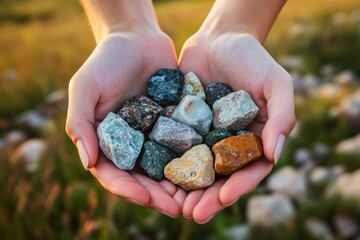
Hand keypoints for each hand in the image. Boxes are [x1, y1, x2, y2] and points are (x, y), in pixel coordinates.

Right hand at [65, 30, 185, 216]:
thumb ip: (81, 124)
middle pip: (143, 178)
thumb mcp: (85, 88)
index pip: (114, 174)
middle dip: (158, 195)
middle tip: (178, 208)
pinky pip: (184, 146)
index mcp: (107, 142)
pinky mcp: (175, 125)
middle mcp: (132, 144)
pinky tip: (207, 169)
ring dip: (178, 185)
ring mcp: (155, 136)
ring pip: (166, 168)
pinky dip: (193, 160)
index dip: (128, 189)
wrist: (137, 38)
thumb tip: (87, 163)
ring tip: (195, 197)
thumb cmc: (106, 61)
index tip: (145, 198)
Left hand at [178, 32, 295, 222]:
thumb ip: (282, 117)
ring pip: (195, 169)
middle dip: (207, 197)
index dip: (238, 186)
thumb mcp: (276, 84)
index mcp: (253, 140)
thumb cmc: (254, 59)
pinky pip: (174, 148)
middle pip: (219, 177)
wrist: (220, 38)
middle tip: (192, 214)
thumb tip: (275, 154)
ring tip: (172, 206)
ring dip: (185, 190)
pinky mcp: (183, 127)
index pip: (248, 171)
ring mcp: (204, 137)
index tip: (224, 198)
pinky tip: (155, 177)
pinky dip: (167, 164)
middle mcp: (227, 144)